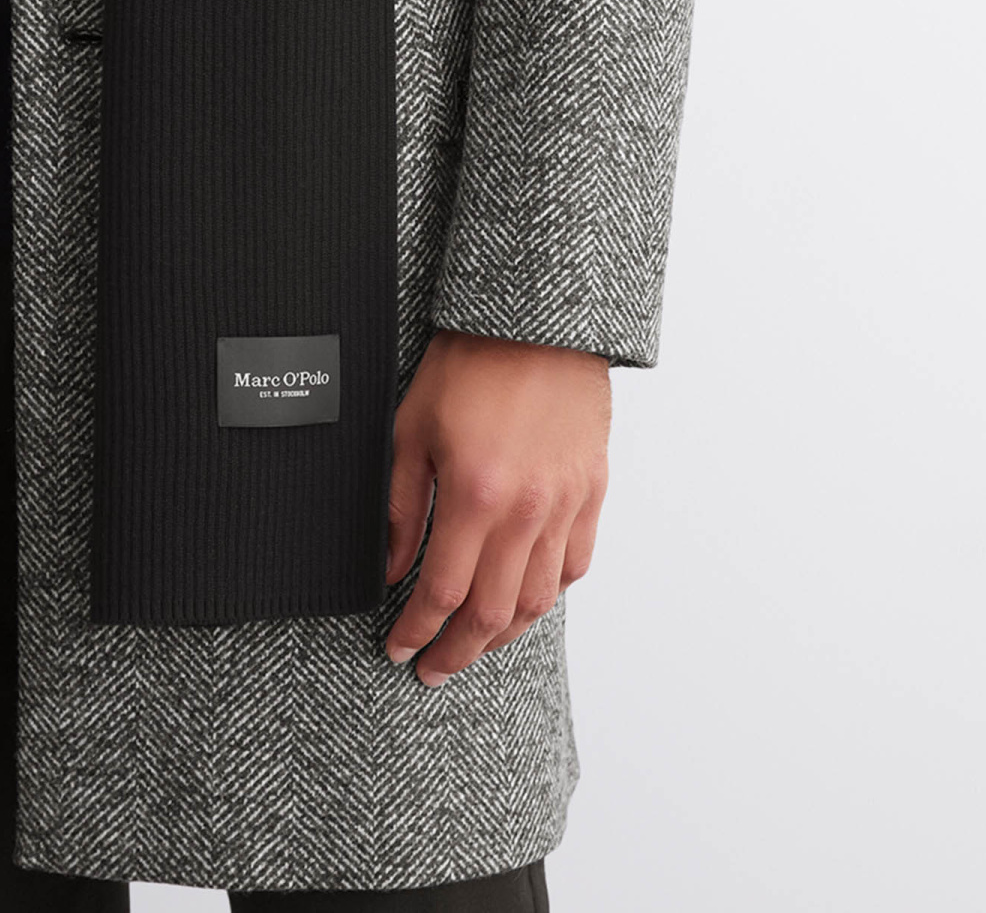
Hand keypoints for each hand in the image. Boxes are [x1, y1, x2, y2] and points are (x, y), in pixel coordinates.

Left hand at [383, 328, 609, 683]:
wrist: (538, 318)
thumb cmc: (470, 360)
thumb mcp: (412, 427)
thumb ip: (402, 507)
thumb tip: (393, 567)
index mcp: (475, 493)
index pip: (441, 592)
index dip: (415, 631)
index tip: (399, 648)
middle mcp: (526, 511)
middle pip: (492, 614)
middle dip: (456, 652)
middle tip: (432, 668)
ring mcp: (566, 505)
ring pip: (539, 602)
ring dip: (503, 635)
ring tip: (474, 644)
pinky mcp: (592, 491)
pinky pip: (575, 565)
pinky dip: (548, 594)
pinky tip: (525, 600)